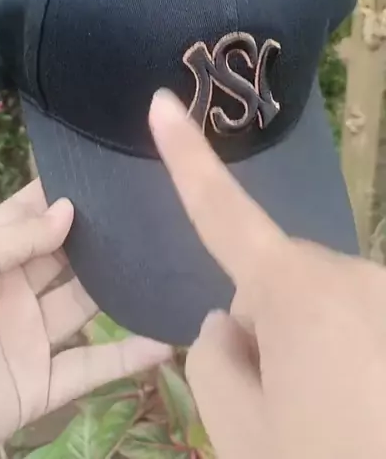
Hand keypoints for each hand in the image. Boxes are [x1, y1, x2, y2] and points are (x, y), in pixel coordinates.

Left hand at [0, 181, 170, 458]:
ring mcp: (28, 339)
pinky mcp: (40, 385)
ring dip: (121, 292)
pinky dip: (128, 356)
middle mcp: (11, 293)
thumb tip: (69, 208)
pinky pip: (90, 368)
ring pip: (84, 308)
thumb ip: (20, 235)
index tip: (102, 175)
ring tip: (166, 265)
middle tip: (148, 215)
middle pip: (64, 260)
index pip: (28, 218)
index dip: (59, 197)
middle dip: (99, 239)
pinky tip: (167, 338)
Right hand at [150, 89, 385, 458]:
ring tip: (333, 414)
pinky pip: (362, 316)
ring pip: (323, 302)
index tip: (162, 102)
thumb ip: (210, 361)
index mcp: (295, 290)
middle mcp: (351, 273)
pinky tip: (364, 402)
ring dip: (312, 342)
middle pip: (277, 279)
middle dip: (265, 323)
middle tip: (281, 404)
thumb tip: (226, 320)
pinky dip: (351, 350)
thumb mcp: (239, 432)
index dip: (186, 158)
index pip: (222, 212)